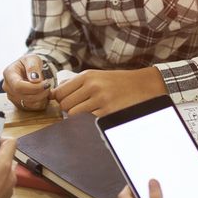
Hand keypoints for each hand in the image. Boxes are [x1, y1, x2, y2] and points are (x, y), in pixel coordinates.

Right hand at [2, 54, 50, 110]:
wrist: (30, 69)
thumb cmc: (30, 62)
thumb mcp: (32, 59)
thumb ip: (33, 67)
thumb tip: (35, 79)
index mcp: (9, 74)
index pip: (18, 86)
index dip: (33, 87)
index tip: (45, 83)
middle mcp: (8, 87)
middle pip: (23, 96)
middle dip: (40, 92)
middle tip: (49, 85)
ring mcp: (12, 97)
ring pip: (28, 104)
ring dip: (41, 98)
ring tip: (47, 88)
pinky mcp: (19, 104)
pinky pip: (31, 108)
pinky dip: (41, 102)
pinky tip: (44, 94)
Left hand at [52, 67, 166, 116]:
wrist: (143, 86)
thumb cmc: (118, 82)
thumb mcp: (97, 76)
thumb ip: (76, 84)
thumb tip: (55, 94)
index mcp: (87, 76)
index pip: (60, 92)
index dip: (59, 99)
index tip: (64, 102)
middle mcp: (92, 86)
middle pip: (64, 104)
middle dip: (68, 109)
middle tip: (78, 108)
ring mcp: (100, 100)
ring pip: (73, 114)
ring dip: (78, 116)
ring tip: (88, 112)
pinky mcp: (108, 112)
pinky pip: (88, 120)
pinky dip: (89, 121)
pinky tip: (99, 115)